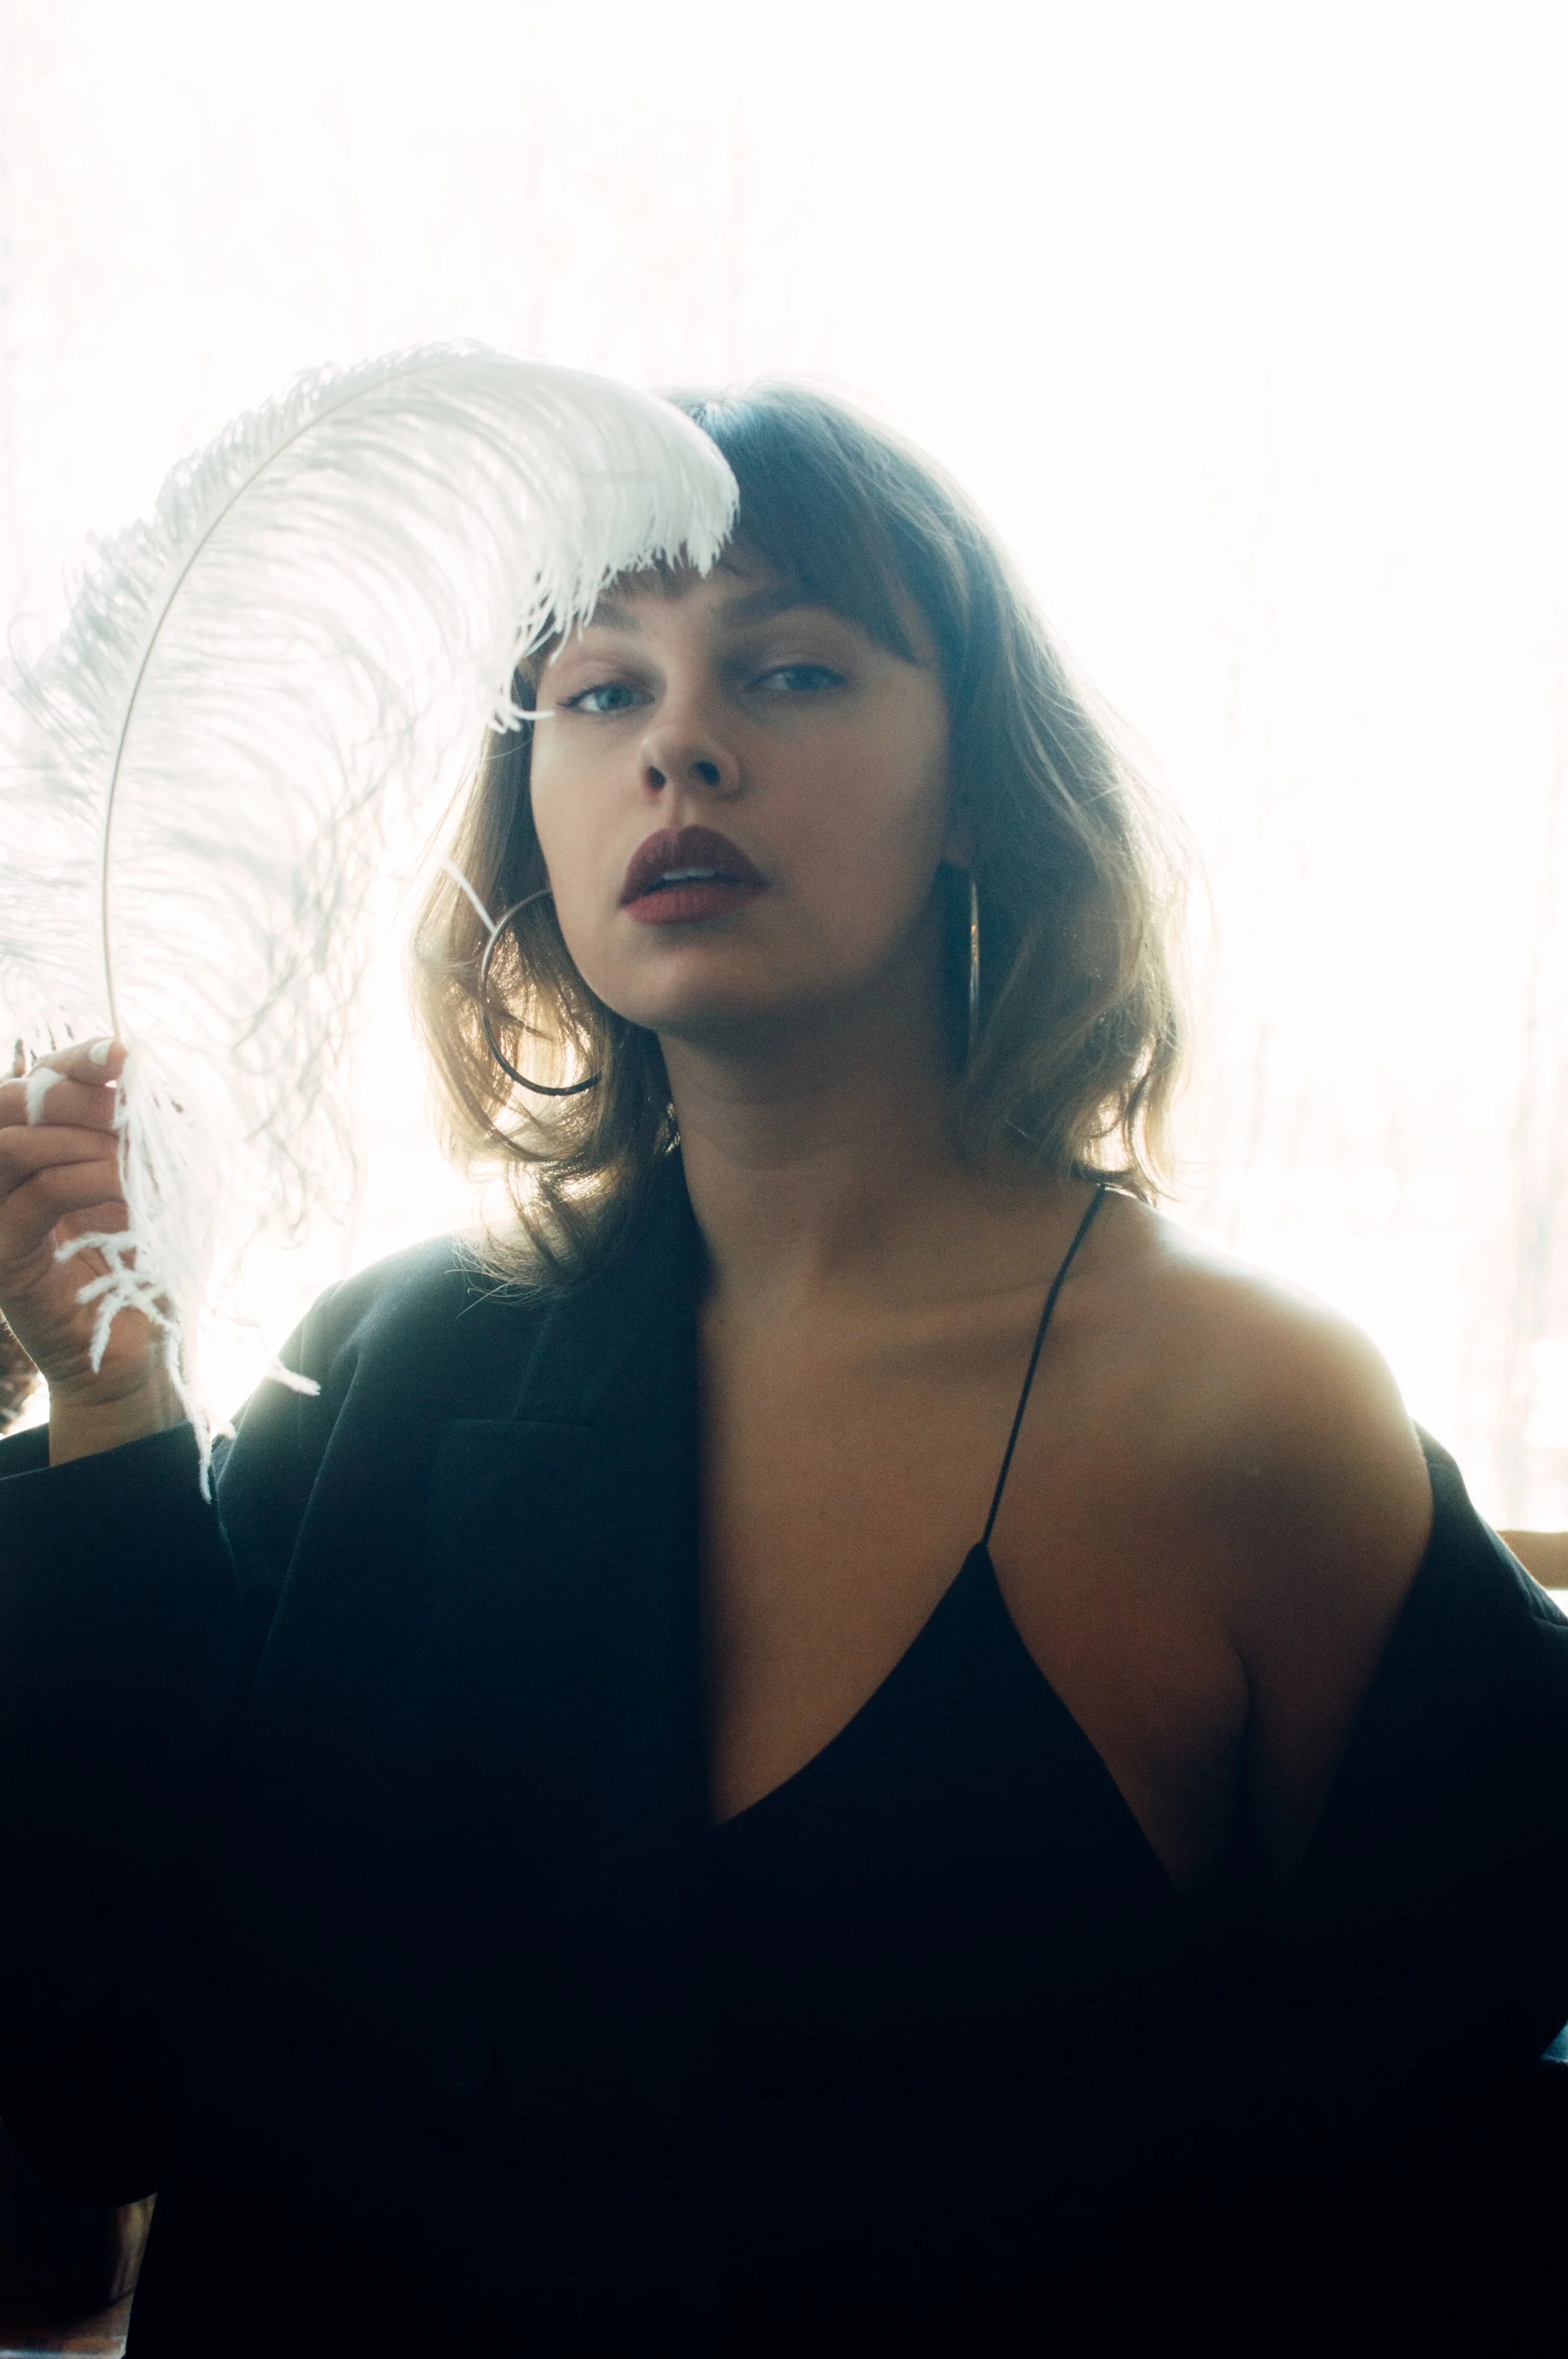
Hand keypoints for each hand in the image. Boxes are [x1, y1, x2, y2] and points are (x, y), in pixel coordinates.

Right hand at [0, 1040, 179, 1454]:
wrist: (141, 1353)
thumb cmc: (149, 1266)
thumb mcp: (160, 1189)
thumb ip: (152, 1138)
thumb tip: (161, 1086)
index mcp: (45, 1148)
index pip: (40, 1082)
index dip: (76, 1058)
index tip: (123, 1050)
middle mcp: (10, 1177)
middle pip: (9, 1103)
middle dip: (70, 1092)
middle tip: (124, 1107)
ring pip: (9, 1145)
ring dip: (75, 1136)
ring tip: (126, 1152)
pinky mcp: (4, 1260)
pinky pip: (32, 1199)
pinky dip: (80, 1182)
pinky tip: (123, 1190)